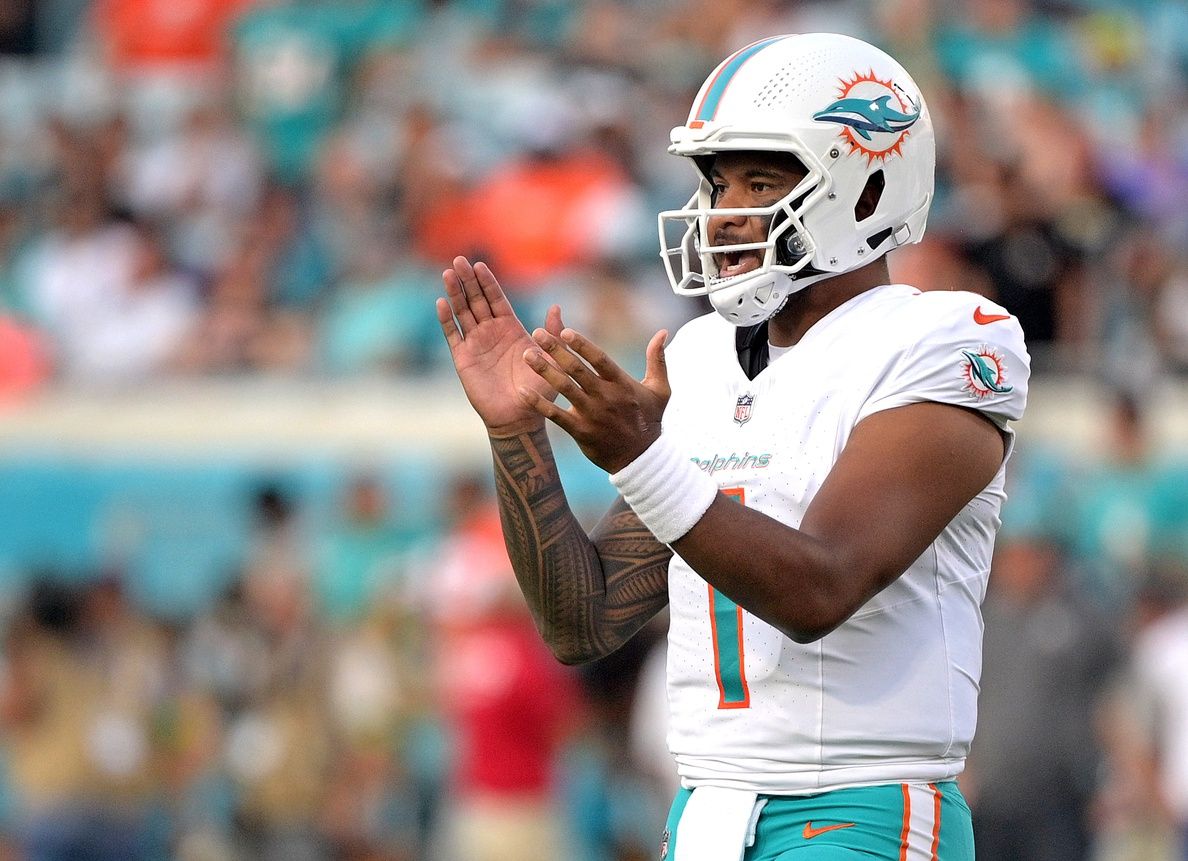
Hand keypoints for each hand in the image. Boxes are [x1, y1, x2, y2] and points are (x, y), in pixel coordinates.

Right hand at [437, 256, 562, 435]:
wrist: (520, 416)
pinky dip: (446, 320)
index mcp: (510, 328)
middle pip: (476, 300)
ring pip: (462, 313)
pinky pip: (453, 335)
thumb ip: (552, 333)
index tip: (480, 264)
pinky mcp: (463, 359)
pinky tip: (441, 303)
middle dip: (468, 280)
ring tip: (448, 274)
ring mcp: (475, 344)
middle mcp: (491, 332)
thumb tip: (556, 307)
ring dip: (455, 293)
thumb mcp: (551, 357)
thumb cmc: (539, 389)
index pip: (496, 299)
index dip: (488, 282)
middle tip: (459, 260)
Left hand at [519, 325, 670, 472]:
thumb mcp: (660, 390)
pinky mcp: (580, 431)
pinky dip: (538, 403)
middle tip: (536, 333)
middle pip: (576, 369)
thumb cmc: (650, 420)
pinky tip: (522, 391)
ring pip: (564, 388)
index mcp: (622, 384)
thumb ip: (658, 359)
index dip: (582, 344)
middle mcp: (605, 396)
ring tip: (526, 355)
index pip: (599, 359)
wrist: (642, 459)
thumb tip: (663, 332)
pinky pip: (555, 415)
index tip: (564, 331)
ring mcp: (592, 414)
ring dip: (543, 370)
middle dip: (555, 349)